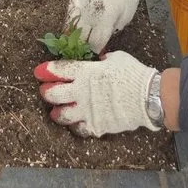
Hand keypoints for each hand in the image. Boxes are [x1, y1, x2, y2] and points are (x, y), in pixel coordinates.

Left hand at [35, 52, 159, 137]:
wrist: (148, 96)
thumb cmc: (133, 73)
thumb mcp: (115, 58)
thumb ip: (102, 61)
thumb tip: (98, 61)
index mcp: (86, 71)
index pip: (58, 70)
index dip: (46, 71)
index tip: (39, 72)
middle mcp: (82, 91)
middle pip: (53, 93)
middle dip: (46, 92)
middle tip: (45, 91)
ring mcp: (88, 110)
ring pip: (62, 115)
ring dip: (57, 112)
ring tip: (56, 111)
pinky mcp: (96, 125)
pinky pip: (79, 129)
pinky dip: (75, 126)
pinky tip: (76, 123)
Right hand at [66, 0, 142, 52]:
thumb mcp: (127, 16)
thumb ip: (113, 29)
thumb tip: (103, 37)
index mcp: (105, 21)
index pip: (94, 43)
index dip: (95, 50)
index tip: (96, 51)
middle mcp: (90, 14)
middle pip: (80, 37)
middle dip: (83, 45)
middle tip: (86, 47)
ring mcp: (81, 4)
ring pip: (71, 26)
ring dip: (74, 34)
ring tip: (77, 39)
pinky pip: (70, 13)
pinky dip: (71, 21)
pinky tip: (74, 26)